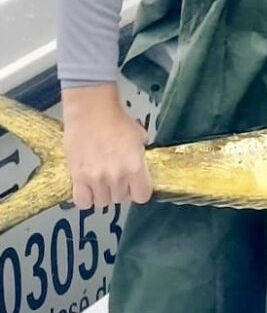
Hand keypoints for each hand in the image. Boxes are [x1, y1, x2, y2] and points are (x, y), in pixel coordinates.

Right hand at [59, 84, 152, 210]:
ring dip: (102, 193)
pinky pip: (82, 201)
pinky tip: (87, 187)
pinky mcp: (77, 177)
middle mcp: (116, 176)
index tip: (134, 186)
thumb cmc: (115, 119)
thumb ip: (141, 156)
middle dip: (119, 189)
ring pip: (102, 202)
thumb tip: (140, 163)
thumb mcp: (139, 138)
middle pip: (120, 199)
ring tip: (99, 180)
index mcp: (135, 167)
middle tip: (114, 176)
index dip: (138, 191)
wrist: (90, 110)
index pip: (142, 196)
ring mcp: (96, 179)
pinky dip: (85, 197)